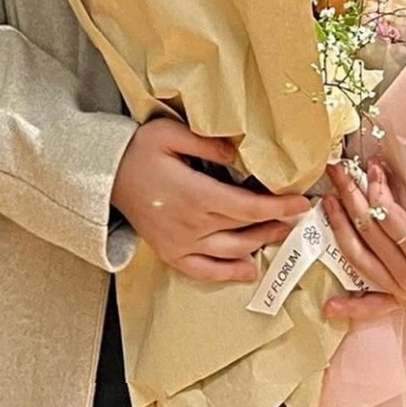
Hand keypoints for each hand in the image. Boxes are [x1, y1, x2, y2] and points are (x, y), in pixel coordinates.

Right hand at [111, 119, 310, 283]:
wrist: (103, 174)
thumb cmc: (136, 150)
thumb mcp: (167, 133)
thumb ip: (205, 142)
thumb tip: (236, 154)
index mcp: (195, 194)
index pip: (248, 206)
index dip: (279, 207)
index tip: (302, 203)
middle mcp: (192, 224)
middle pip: (245, 228)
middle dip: (276, 221)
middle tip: (296, 215)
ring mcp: (181, 242)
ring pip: (232, 250)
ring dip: (261, 243)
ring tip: (279, 232)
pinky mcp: (171, 252)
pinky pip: (204, 271)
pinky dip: (229, 273)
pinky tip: (249, 269)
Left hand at [322, 161, 405, 321]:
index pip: (388, 217)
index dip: (377, 189)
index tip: (372, 165)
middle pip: (368, 233)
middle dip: (350, 197)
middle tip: (338, 170)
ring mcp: (401, 289)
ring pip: (357, 257)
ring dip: (338, 228)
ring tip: (327, 200)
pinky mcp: (398, 297)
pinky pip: (372, 306)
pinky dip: (352, 307)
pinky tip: (329, 307)